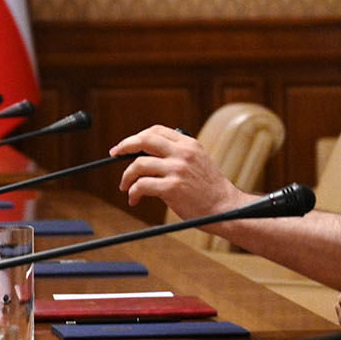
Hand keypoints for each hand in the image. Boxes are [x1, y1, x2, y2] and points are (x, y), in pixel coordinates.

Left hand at [108, 124, 251, 221]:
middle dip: (125, 146)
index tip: (125, 146)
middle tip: (114, 155)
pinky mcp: (172, 188)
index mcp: (189, 144)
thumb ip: (177, 153)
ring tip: (125, 186)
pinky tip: (134, 198)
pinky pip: (141, 185)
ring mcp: (177, 170)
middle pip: (144, 140)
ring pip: (138, 165)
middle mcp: (183, 153)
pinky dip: (133, 192)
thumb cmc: (210, 189)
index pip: (156, 131)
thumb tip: (146, 153)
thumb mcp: (198, 161)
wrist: (226, 208)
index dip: (137, 137)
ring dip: (126, 177)